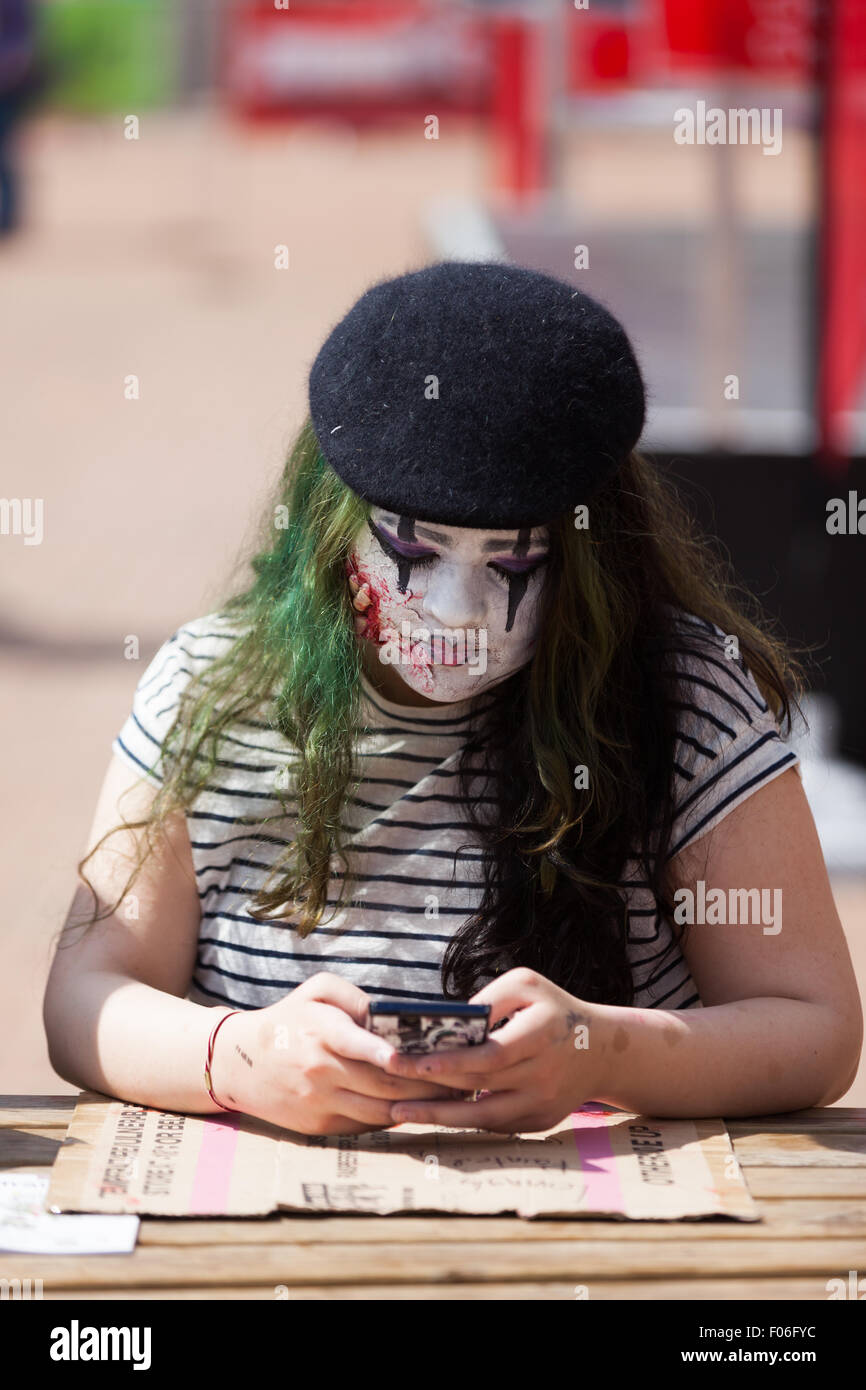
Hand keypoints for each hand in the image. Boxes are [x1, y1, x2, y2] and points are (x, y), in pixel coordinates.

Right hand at [209, 972, 462, 1135]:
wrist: (236, 1063)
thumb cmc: (288, 1020)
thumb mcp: (316, 991)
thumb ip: (355, 998)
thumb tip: (392, 1017)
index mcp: (321, 1032)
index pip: (356, 1043)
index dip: (385, 1054)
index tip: (411, 1059)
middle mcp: (320, 1070)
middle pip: (382, 1085)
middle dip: (426, 1084)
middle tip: (464, 1079)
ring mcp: (320, 1103)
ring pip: (380, 1112)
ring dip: (418, 1107)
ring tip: (452, 1097)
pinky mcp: (319, 1127)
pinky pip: (366, 1126)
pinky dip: (394, 1119)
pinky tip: (419, 1110)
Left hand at [380, 968, 610, 1132]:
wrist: (603, 1050)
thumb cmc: (555, 1008)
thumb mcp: (527, 985)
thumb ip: (488, 999)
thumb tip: (448, 1021)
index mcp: (541, 1035)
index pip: (490, 1055)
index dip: (450, 1062)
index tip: (411, 1062)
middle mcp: (544, 1074)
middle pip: (480, 1087)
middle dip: (431, 1087)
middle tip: (389, 1083)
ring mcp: (543, 1104)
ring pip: (484, 1117)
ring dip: (439, 1116)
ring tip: (398, 1112)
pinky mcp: (540, 1122)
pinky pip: (496, 1124)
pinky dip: (463, 1121)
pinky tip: (430, 1114)